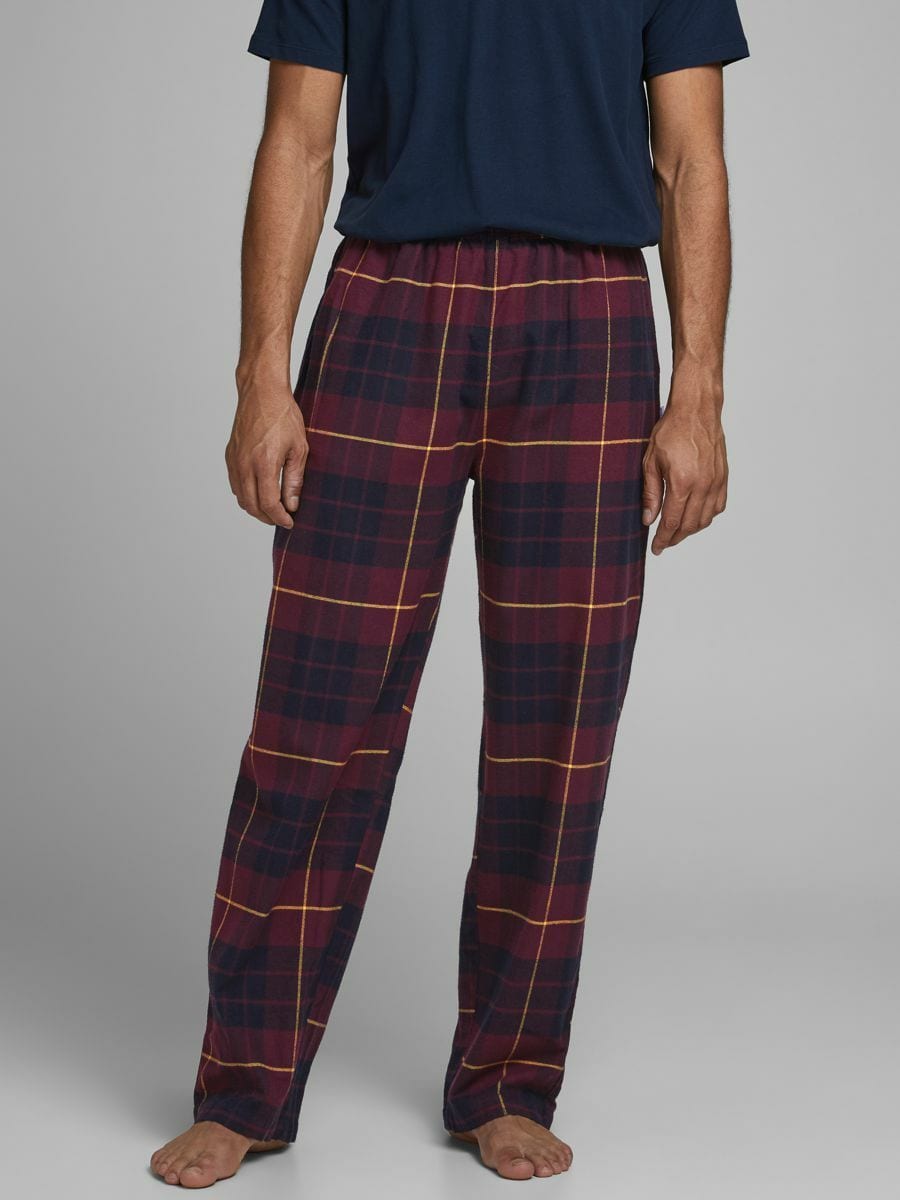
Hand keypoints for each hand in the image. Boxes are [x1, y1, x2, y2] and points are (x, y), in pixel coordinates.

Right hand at [225, 385, 308, 527]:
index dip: (279, 517)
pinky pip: (235, 484)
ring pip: (240, 497)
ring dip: (255, 508)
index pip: (269, 504)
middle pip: (252, 505)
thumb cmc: (283, 415)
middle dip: (267, 518)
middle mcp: (245, 464)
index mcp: (264, 463)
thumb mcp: (299, 448)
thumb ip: (294, 479)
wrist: (261, 391)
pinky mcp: (230, 455)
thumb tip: (292, 504)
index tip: (289, 522)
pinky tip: (259, 492)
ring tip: (272, 509)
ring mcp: (234, 460)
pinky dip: (245, 494)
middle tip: (282, 519)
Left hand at [641, 395, 727, 554]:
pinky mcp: (723, 476)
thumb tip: (649, 520)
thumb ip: (650, 493)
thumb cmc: (671, 430)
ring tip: (677, 532)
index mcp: (682, 482)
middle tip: (664, 543)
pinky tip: (696, 516)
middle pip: (690, 525)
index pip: (672, 522)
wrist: (697, 409)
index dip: (663, 539)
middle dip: (675, 538)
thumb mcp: (651, 461)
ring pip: (706, 519)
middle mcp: (703, 485)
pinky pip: (718, 506)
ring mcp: (716, 481)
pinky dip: (707, 517)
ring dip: (691, 530)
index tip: (656, 549)